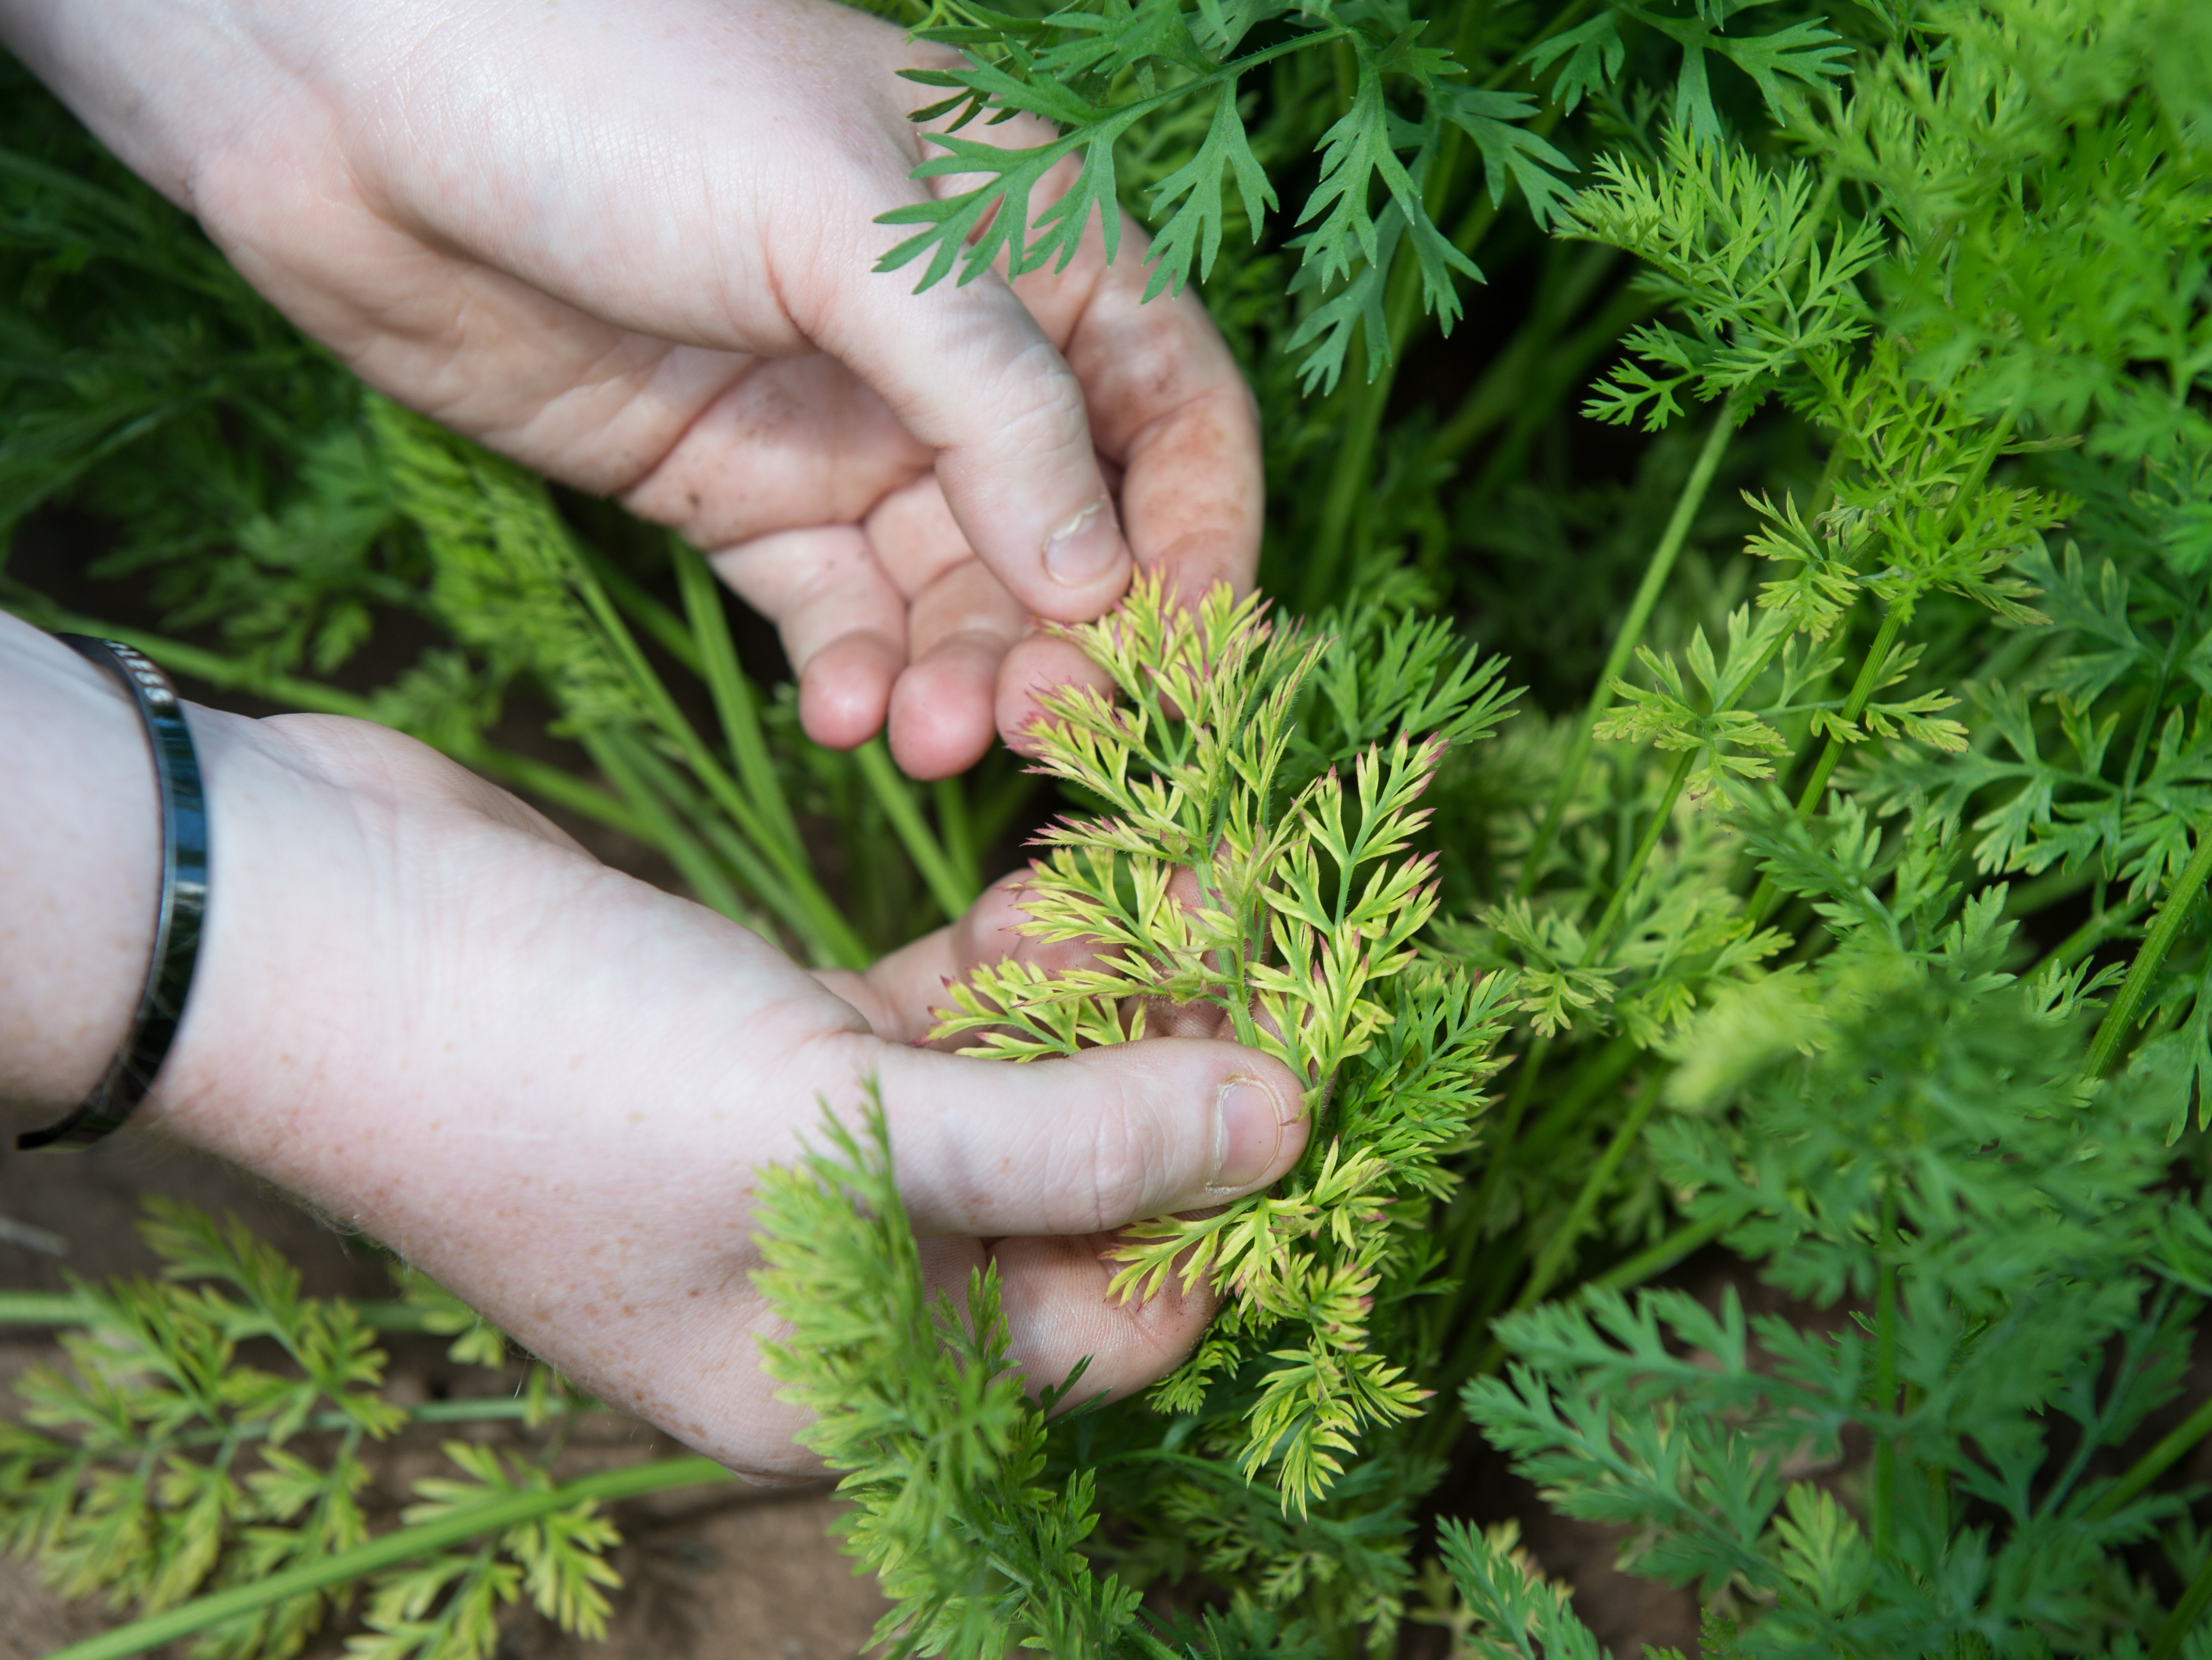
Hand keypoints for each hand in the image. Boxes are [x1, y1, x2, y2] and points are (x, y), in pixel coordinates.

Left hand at [1, 0, 1261, 777]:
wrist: (355, 92)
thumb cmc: (626, 88)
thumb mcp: (849, 225)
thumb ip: (993, 403)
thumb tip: (1103, 583)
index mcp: (1031, 244)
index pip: (1174, 415)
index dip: (1201, 540)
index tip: (1188, 661)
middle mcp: (954, 352)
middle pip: (1069, 534)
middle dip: (1068, 642)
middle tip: (1039, 732)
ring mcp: (844, 429)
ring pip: (954, 594)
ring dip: (958, 676)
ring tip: (923, 741)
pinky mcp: (736, 494)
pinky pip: (835, 614)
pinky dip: (855, 675)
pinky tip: (841, 718)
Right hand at [1, 620, 1306, 1479]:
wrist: (315, 932)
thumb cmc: (561, 1077)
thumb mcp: (836, 1129)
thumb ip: (1073, 1143)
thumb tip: (1287, 1127)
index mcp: (844, 1377)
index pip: (1098, 1331)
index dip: (1223, 1220)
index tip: (1321, 1079)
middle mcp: (839, 1284)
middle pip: (1073, 1199)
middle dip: (1182, 1078)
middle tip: (1289, 946)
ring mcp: (806, 1156)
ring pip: (1019, 1087)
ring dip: (1112, 991)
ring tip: (1208, 872)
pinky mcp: (780, 1036)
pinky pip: (946, 1013)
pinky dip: (1015, 952)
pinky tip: (1084, 874)